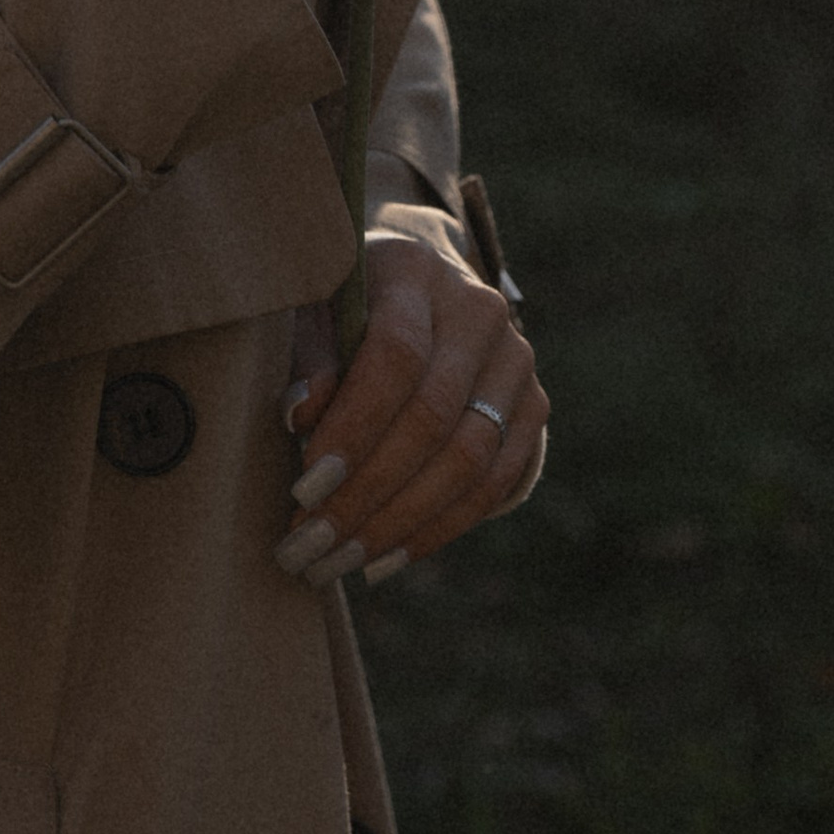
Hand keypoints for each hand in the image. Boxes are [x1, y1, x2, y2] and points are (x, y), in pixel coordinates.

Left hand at [272, 232, 545, 587]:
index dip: (352, 429)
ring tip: (340, 562)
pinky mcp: (533, 406)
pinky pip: (495, 482)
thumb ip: (307, 357)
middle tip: (311, 544)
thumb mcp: (313, 314)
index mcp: (416, 272)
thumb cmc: (343, 309)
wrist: (416, 293)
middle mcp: (479, 312)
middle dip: (367, 494)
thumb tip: (301, 416)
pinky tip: (385, 557)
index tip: (303, 488)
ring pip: (470, 459)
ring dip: (400, 523)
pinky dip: (438, 529)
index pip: (395, 357)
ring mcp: (516, 360)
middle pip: (433, 417)